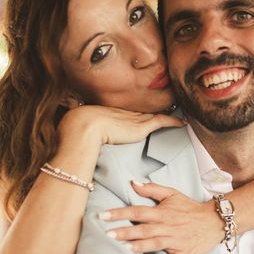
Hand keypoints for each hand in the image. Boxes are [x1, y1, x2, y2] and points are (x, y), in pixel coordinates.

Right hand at [59, 105, 184, 145]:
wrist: (83, 128)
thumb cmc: (76, 131)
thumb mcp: (79, 131)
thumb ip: (81, 136)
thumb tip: (72, 144)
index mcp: (112, 114)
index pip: (130, 112)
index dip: (139, 112)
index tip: (145, 112)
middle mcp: (125, 113)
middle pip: (144, 111)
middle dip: (155, 110)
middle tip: (168, 108)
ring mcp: (134, 119)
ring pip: (154, 114)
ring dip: (166, 114)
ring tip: (177, 114)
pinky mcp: (141, 126)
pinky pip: (162, 121)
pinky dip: (173, 121)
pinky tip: (182, 123)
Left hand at [101, 181, 222, 253]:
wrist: (213, 222)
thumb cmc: (189, 208)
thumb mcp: (172, 194)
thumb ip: (152, 189)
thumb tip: (133, 183)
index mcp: (163, 211)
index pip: (138, 211)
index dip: (120, 213)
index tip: (104, 215)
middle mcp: (167, 225)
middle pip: (142, 228)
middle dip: (124, 231)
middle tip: (107, 232)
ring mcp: (174, 240)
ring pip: (153, 243)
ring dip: (137, 245)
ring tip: (122, 246)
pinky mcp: (181, 253)